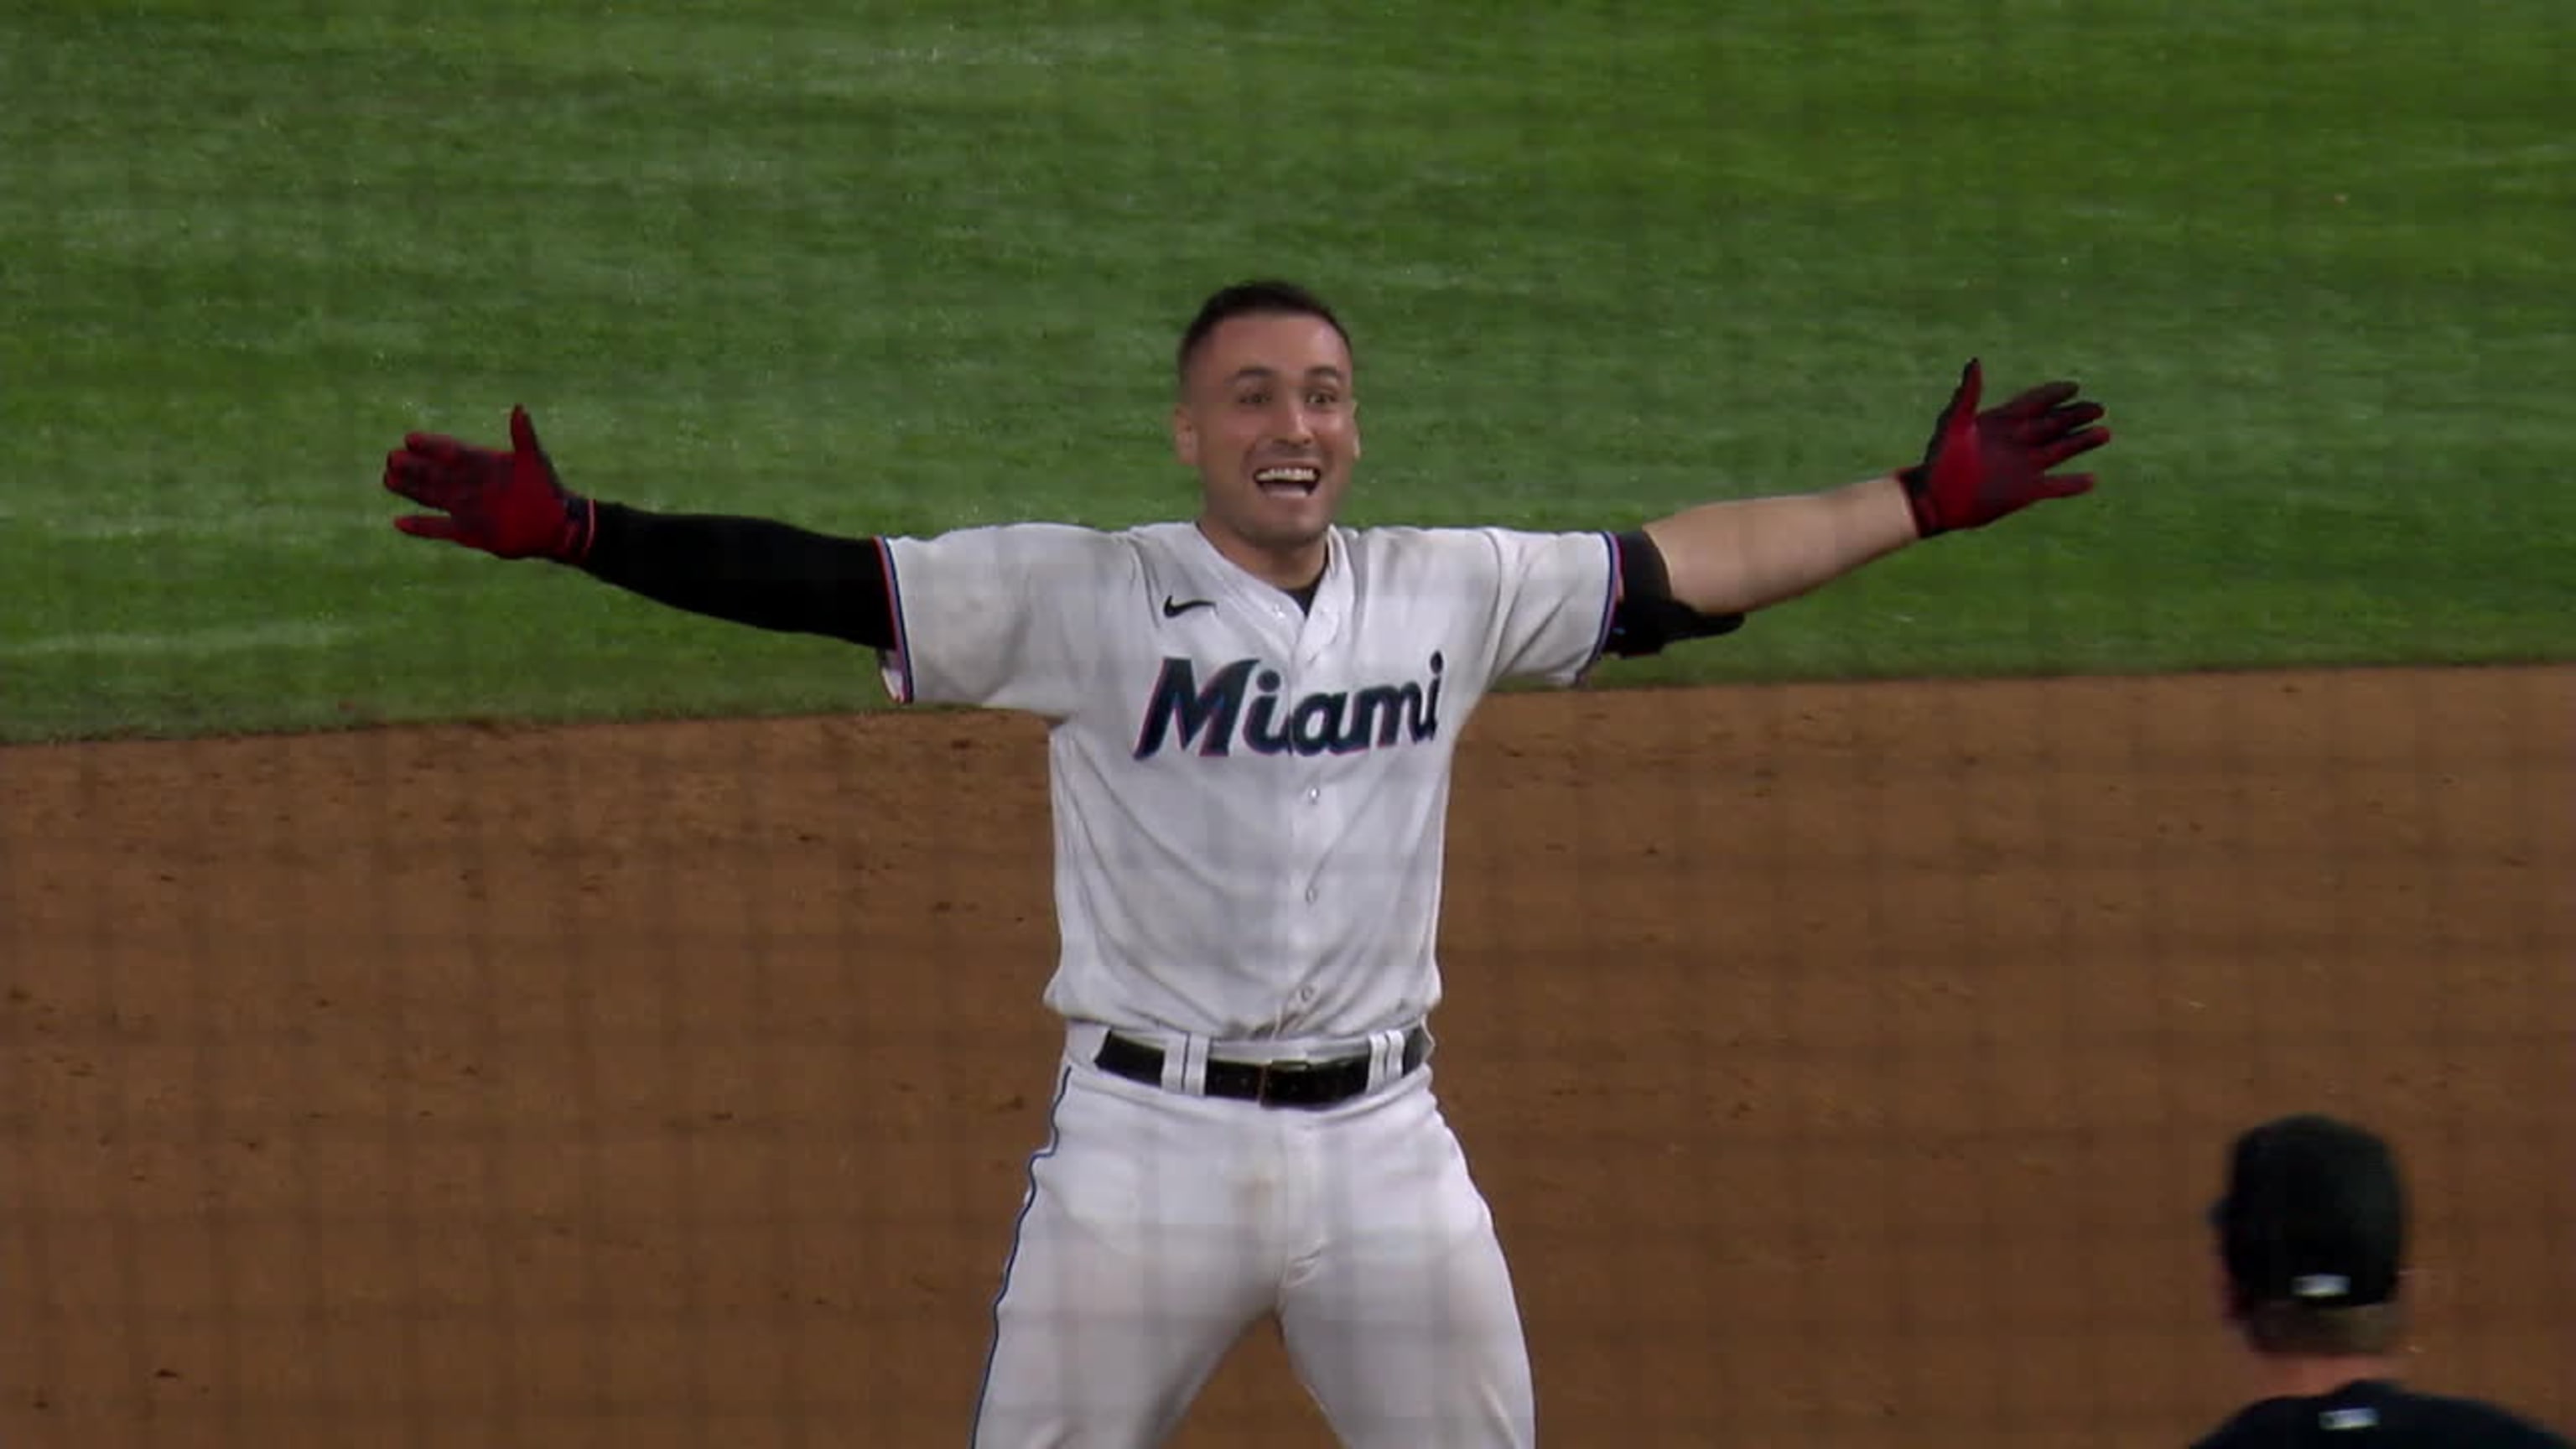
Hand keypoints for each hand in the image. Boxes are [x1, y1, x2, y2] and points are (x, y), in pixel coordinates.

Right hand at [383, 406, 595, 562]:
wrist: (557, 526)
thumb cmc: (548, 489)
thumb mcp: (535, 461)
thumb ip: (524, 436)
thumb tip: (519, 408)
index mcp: (483, 464)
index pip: (451, 452)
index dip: (432, 445)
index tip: (410, 438)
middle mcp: (470, 485)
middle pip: (435, 474)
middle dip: (414, 467)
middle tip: (392, 458)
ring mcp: (467, 509)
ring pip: (432, 497)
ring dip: (410, 489)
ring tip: (387, 479)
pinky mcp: (468, 533)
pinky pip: (440, 529)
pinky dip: (421, 527)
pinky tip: (399, 522)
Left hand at [1899, 360, 2109, 537]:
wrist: (1934, 498)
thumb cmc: (1939, 459)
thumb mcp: (1954, 423)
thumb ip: (1968, 394)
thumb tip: (1974, 361)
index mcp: (2003, 422)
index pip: (2035, 402)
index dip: (2054, 394)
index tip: (2073, 387)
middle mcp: (2018, 441)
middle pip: (2054, 424)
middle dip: (2076, 415)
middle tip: (2098, 408)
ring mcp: (2025, 466)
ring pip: (2061, 450)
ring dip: (2082, 442)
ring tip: (2104, 433)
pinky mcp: (2027, 491)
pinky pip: (2056, 486)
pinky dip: (2073, 484)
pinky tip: (2091, 479)